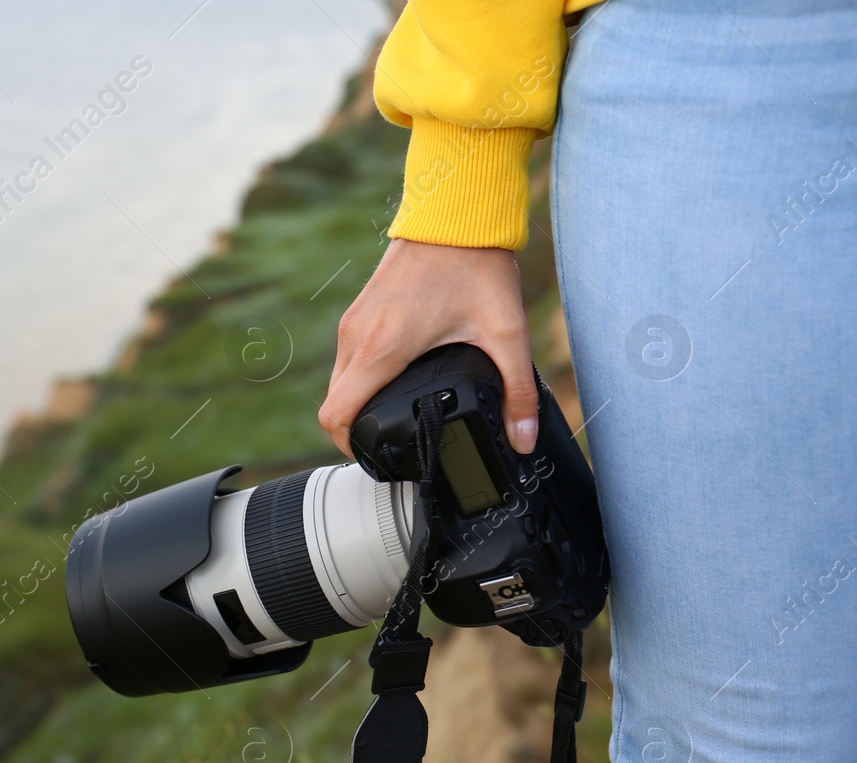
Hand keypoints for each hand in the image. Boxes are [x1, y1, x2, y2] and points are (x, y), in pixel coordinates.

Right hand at [318, 238, 537, 455]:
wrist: (455, 212)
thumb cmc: (475, 265)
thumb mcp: (507, 333)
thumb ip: (519, 391)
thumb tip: (524, 438)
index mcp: (382, 351)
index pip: (335, 416)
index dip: (349, 447)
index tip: (375, 456)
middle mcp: (357, 338)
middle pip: (333, 405)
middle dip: (354, 430)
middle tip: (389, 442)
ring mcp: (354, 322)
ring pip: (338, 381)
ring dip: (356, 402)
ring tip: (393, 414)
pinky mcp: (359, 310)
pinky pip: (347, 359)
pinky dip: (360, 378)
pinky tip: (393, 379)